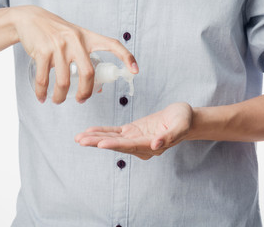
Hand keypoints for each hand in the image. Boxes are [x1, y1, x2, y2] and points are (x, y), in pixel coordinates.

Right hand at [11, 6, 137, 103]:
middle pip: (88, 74)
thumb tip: (97, 88)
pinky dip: (42, 92)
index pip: (112, 44)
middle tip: (81, 100)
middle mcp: (75, 41)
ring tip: (58, 100)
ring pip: (64, 81)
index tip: (135, 71)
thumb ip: (86, 59)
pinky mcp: (42, 51)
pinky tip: (42, 97)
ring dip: (60, 97)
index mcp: (88, 38)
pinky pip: (44, 78)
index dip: (126, 57)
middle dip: (85, 93)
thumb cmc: (57, 33)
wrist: (31, 19)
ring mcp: (58, 46)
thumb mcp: (76, 39)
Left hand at [75, 103, 192, 159]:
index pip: (131, 146)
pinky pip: (115, 132)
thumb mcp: (181, 125)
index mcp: (151, 146)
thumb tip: (156, 145)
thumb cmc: (184, 120)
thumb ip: (170, 136)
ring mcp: (135, 139)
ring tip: (79, 138)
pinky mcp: (132, 131)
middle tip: (81, 141)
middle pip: (117, 145)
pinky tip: (89, 131)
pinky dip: (102, 131)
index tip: (100, 144)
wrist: (183, 118)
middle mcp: (141, 146)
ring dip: (95, 138)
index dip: (115, 145)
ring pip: (113, 139)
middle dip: (98, 143)